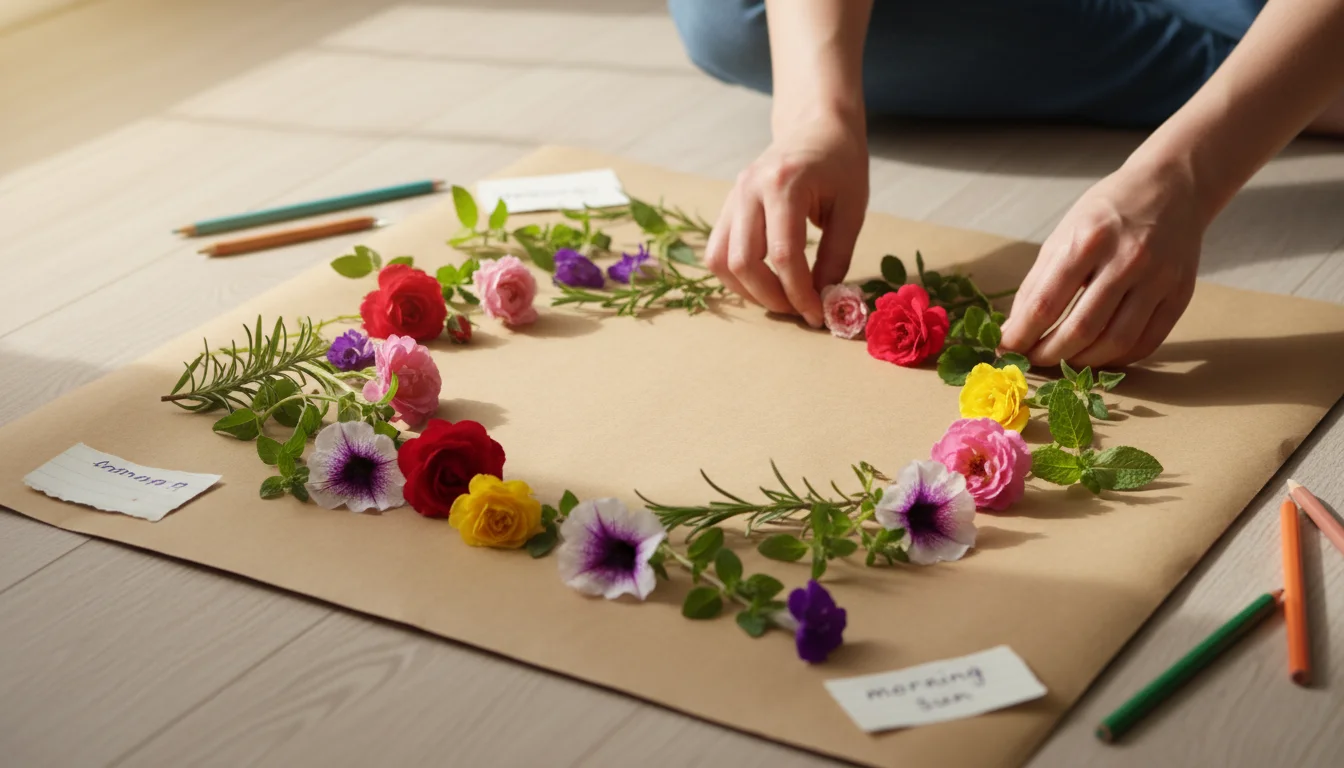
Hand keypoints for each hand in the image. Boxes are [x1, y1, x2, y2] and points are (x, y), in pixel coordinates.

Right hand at [704, 112, 868, 327]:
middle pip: (743, 261)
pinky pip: (717, 251)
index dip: (799, 292)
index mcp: (783, 184)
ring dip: (747, 291)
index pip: (783, 254)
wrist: (815, 128)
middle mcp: (749, 189)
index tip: (817, 314)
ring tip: (779, 299)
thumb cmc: (840, 164)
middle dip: (771, 297)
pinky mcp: (727, 206)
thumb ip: (837, 256)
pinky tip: (763, 282)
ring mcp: (732, 197)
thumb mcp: (852, 208)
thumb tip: (824, 300)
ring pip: (720, 260)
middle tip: (798, 310)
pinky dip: (736, 276)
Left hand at [999, 161, 1202, 367]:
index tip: (1005, 350)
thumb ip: (1038, 282)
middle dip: (1048, 355)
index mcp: (1088, 240)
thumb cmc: (1108, 212)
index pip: (1046, 304)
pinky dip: (1117, 359)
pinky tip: (1098, 356)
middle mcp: (1127, 260)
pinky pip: (1146, 343)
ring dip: (1082, 363)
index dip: (1021, 336)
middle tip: (1031, 361)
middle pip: (1081, 329)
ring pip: (1115, 342)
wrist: (1172, 188)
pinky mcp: (1181, 294)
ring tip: (1062, 362)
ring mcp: (1159, 279)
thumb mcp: (1063, 234)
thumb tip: (1015, 330)